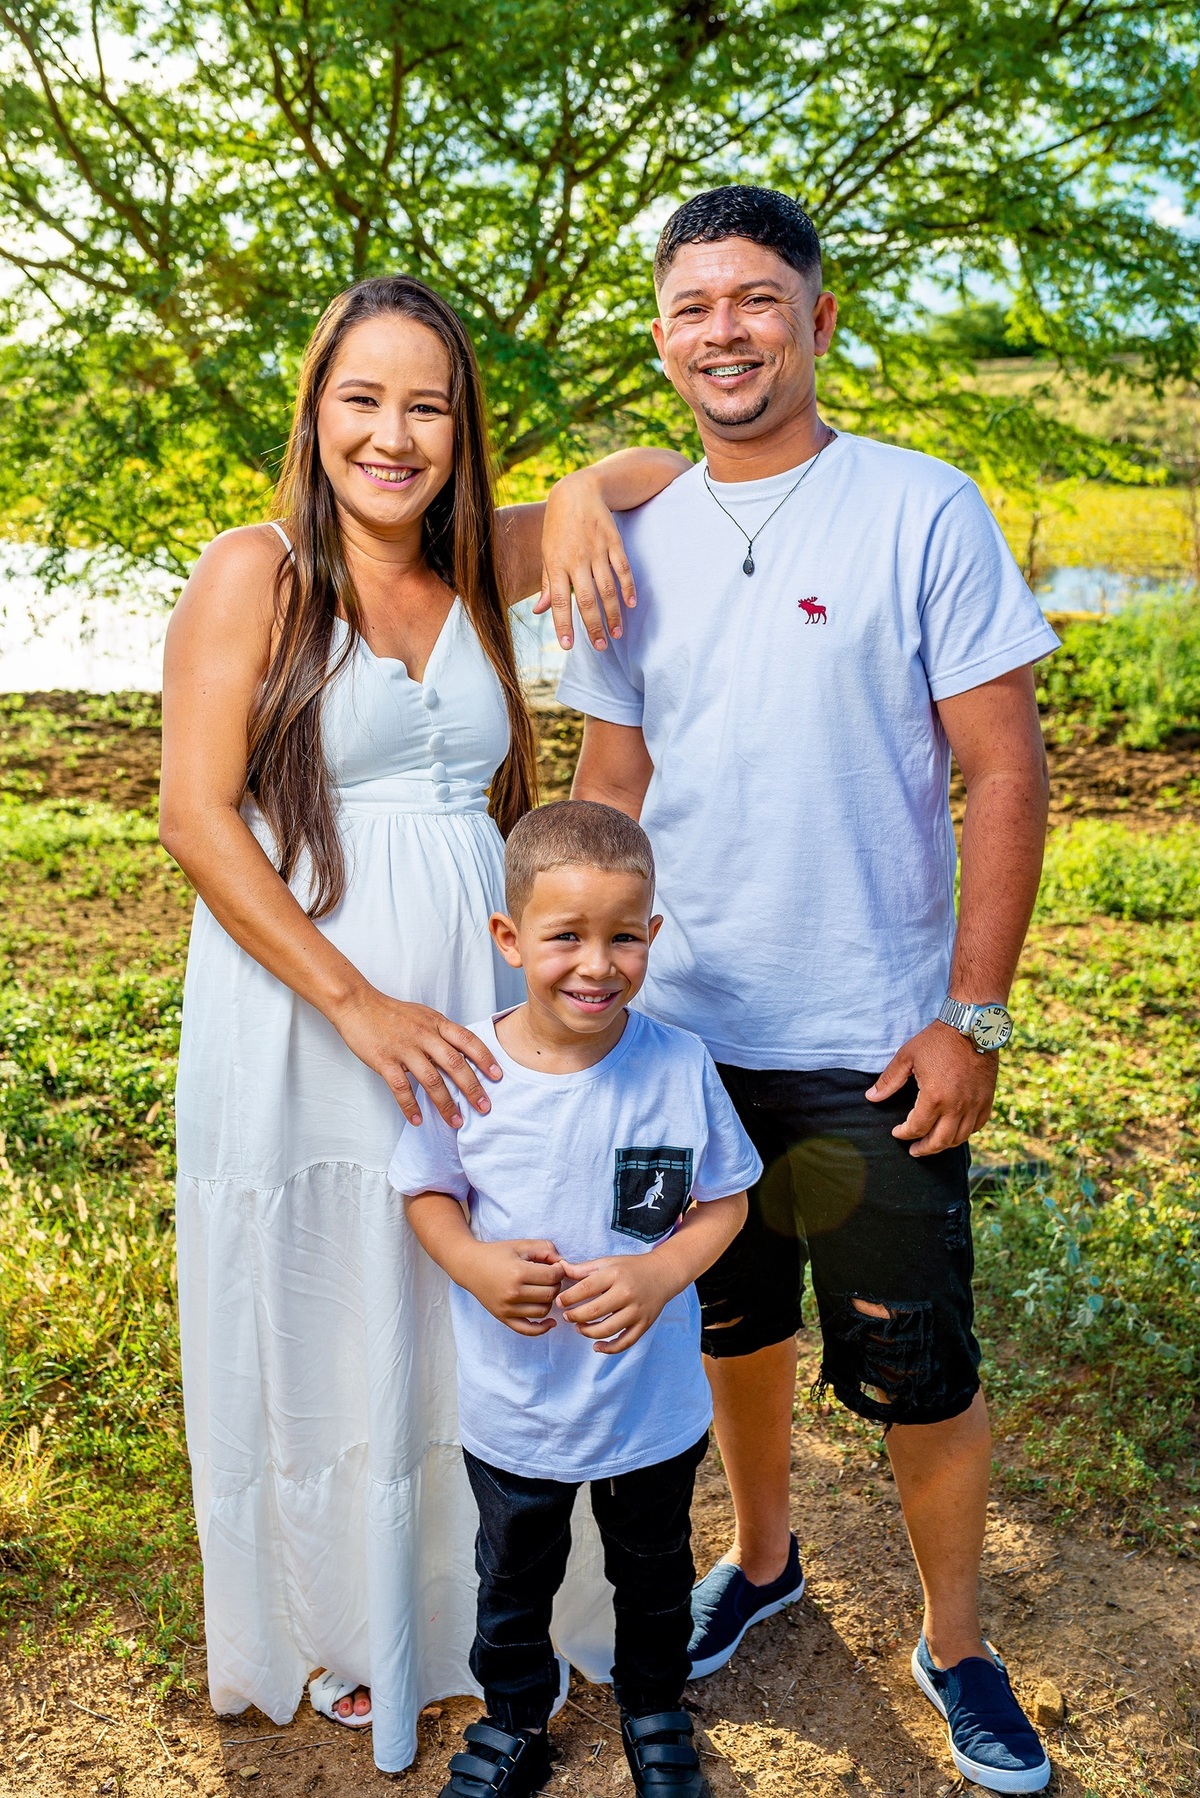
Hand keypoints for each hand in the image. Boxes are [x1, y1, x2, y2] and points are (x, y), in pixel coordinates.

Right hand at [332, 988, 501, 1126]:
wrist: (358, 1004)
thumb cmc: (392, 1012)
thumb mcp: (424, 1016)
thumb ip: (442, 1033)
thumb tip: (462, 1053)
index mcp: (436, 1023)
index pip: (467, 1041)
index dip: (485, 1059)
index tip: (497, 1076)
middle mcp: (424, 1035)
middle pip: (454, 1064)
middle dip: (472, 1088)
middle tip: (485, 1107)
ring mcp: (404, 1048)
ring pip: (431, 1080)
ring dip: (446, 1103)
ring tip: (456, 1121)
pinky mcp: (384, 1060)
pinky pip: (400, 1087)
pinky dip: (410, 1106)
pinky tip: (417, 1120)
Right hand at [463, 1239, 565, 1335]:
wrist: (469, 1266)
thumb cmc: (496, 1253)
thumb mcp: (521, 1245)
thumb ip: (545, 1249)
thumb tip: (563, 1263)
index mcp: (518, 1272)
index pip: (553, 1276)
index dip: (559, 1270)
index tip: (554, 1266)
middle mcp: (513, 1293)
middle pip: (550, 1294)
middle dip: (555, 1284)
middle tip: (549, 1277)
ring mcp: (507, 1308)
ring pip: (543, 1311)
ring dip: (548, 1301)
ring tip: (542, 1290)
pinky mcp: (503, 1318)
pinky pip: (528, 1330)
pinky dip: (542, 1328)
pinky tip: (550, 1322)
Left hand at [533, 469, 635, 651]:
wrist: (577, 490)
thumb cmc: (558, 526)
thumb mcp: (547, 552)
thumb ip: (547, 583)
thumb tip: (539, 610)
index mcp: (556, 563)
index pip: (560, 601)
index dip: (564, 624)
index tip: (568, 645)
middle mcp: (576, 559)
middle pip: (587, 600)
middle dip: (594, 626)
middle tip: (601, 647)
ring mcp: (597, 550)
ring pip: (607, 589)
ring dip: (613, 614)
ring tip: (617, 633)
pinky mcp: (613, 542)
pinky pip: (623, 569)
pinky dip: (628, 587)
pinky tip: (631, 604)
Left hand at [557, 1253, 674, 1353]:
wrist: (663, 1274)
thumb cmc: (631, 1268)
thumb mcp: (607, 1262)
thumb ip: (583, 1269)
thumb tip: (559, 1268)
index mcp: (615, 1275)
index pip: (586, 1288)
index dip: (568, 1297)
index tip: (559, 1302)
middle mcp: (626, 1293)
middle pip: (594, 1311)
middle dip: (575, 1316)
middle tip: (567, 1316)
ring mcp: (636, 1311)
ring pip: (607, 1330)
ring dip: (588, 1332)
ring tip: (579, 1327)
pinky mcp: (644, 1325)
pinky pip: (625, 1342)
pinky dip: (609, 1349)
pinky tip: (596, 1346)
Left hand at [866, 1021, 997, 1156]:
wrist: (973, 1026)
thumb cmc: (937, 1040)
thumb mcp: (907, 1057)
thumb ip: (889, 1080)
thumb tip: (871, 1097)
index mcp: (934, 1098)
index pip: (917, 1128)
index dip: (904, 1134)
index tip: (897, 1133)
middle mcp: (956, 1106)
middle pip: (939, 1141)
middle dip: (923, 1149)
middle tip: (914, 1151)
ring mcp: (974, 1105)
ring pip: (959, 1138)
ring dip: (943, 1145)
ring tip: (932, 1144)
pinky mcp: (987, 1099)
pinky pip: (977, 1126)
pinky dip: (965, 1133)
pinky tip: (955, 1132)